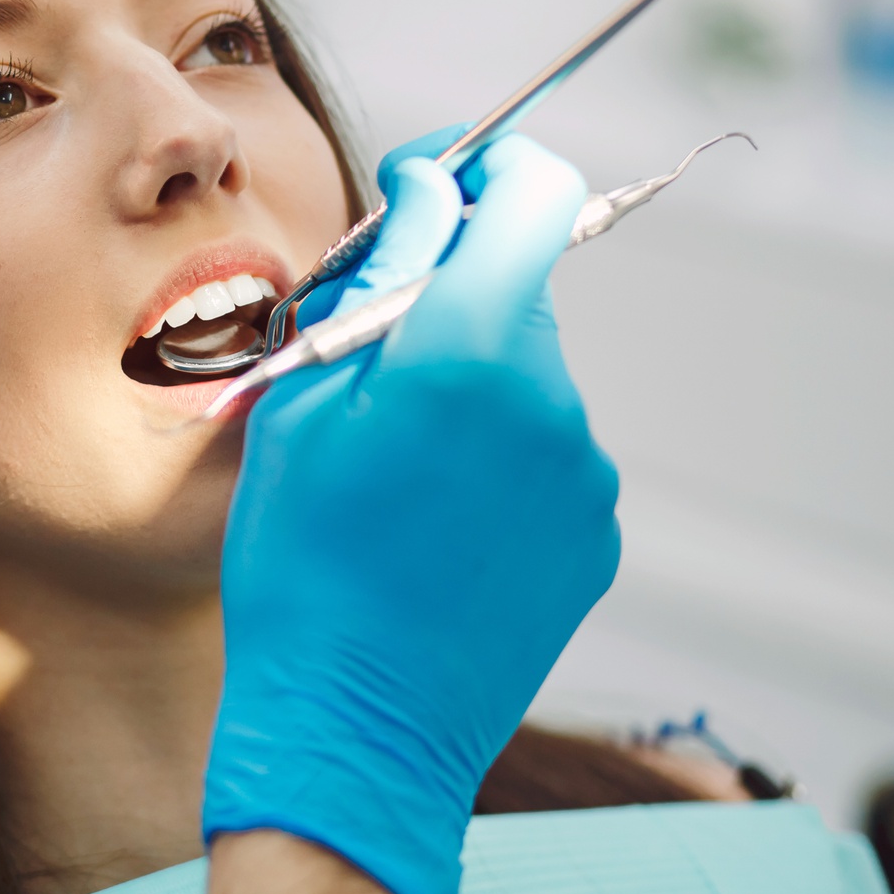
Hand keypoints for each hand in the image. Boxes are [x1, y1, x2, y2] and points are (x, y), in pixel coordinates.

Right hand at [204, 130, 619, 893]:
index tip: (444, 178)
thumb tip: (428, 196)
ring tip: (389, 466)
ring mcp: (584, 474)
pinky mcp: (594, 533)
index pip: (536, 193)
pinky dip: (493, 453)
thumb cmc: (298, 563)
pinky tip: (430, 519)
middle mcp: (551, 401)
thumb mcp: (304, 403)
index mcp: (469, 350)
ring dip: (466, 381)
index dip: (494, 166)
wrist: (352, 727)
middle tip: (365, 352)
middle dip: (448, 293)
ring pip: (526, 372)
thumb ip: (380, 285)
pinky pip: (545, 450)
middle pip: (517, 286)